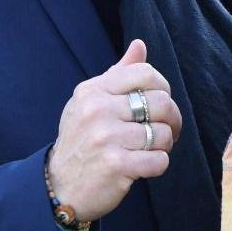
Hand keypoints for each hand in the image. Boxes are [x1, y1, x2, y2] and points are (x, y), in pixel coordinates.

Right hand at [46, 39, 182, 221]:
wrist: (59, 185)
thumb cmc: (81, 139)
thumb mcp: (90, 101)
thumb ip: (118, 74)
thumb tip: (140, 45)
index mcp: (93, 90)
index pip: (145, 73)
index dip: (162, 88)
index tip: (159, 103)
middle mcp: (97, 110)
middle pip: (160, 102)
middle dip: (172, 118)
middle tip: (167, 130)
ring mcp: (105, 137)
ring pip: (162, 133)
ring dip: (164, 144)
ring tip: (151, 149)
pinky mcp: (115, 165)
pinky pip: (159, 160)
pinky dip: (158, 164)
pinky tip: (145, 166)